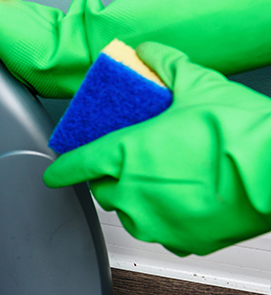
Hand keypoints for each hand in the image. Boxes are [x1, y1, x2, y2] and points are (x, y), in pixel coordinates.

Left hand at [44, 42, 270, 255]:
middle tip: (137, 159)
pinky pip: (160, 229)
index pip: (75, 165)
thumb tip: (149, 53)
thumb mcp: (198, 84)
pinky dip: (166, 215)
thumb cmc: (239, 134)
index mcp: (124, 155)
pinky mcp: (179, 242)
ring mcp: (154, 221)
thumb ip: (164, 66)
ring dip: (138, 197)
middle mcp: (131, 193)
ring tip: (168, 176)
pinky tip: (188, 196)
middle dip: (112, 176)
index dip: (62, 167)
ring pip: (130, 211)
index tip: (56, 170)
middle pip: (103, 188)